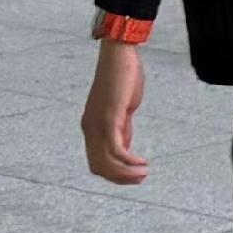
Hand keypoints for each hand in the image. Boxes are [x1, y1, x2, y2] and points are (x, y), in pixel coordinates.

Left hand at [81, 39, 149, 183]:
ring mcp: (97, 124)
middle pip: (99, 167)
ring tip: (143, 173)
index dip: (114, 174)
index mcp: (91, 126)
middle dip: (120, 178)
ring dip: (126, 174)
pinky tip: (142, 162)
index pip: (96, 161)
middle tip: (140, 178)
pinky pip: (115, 150)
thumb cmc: (122, 77)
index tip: (133, 175)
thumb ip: (122, 127)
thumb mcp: (122, 109)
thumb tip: (124, 146)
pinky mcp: (108, 119)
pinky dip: (128, 162)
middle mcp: (89, 128)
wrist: (119, 54)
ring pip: (106, 163)